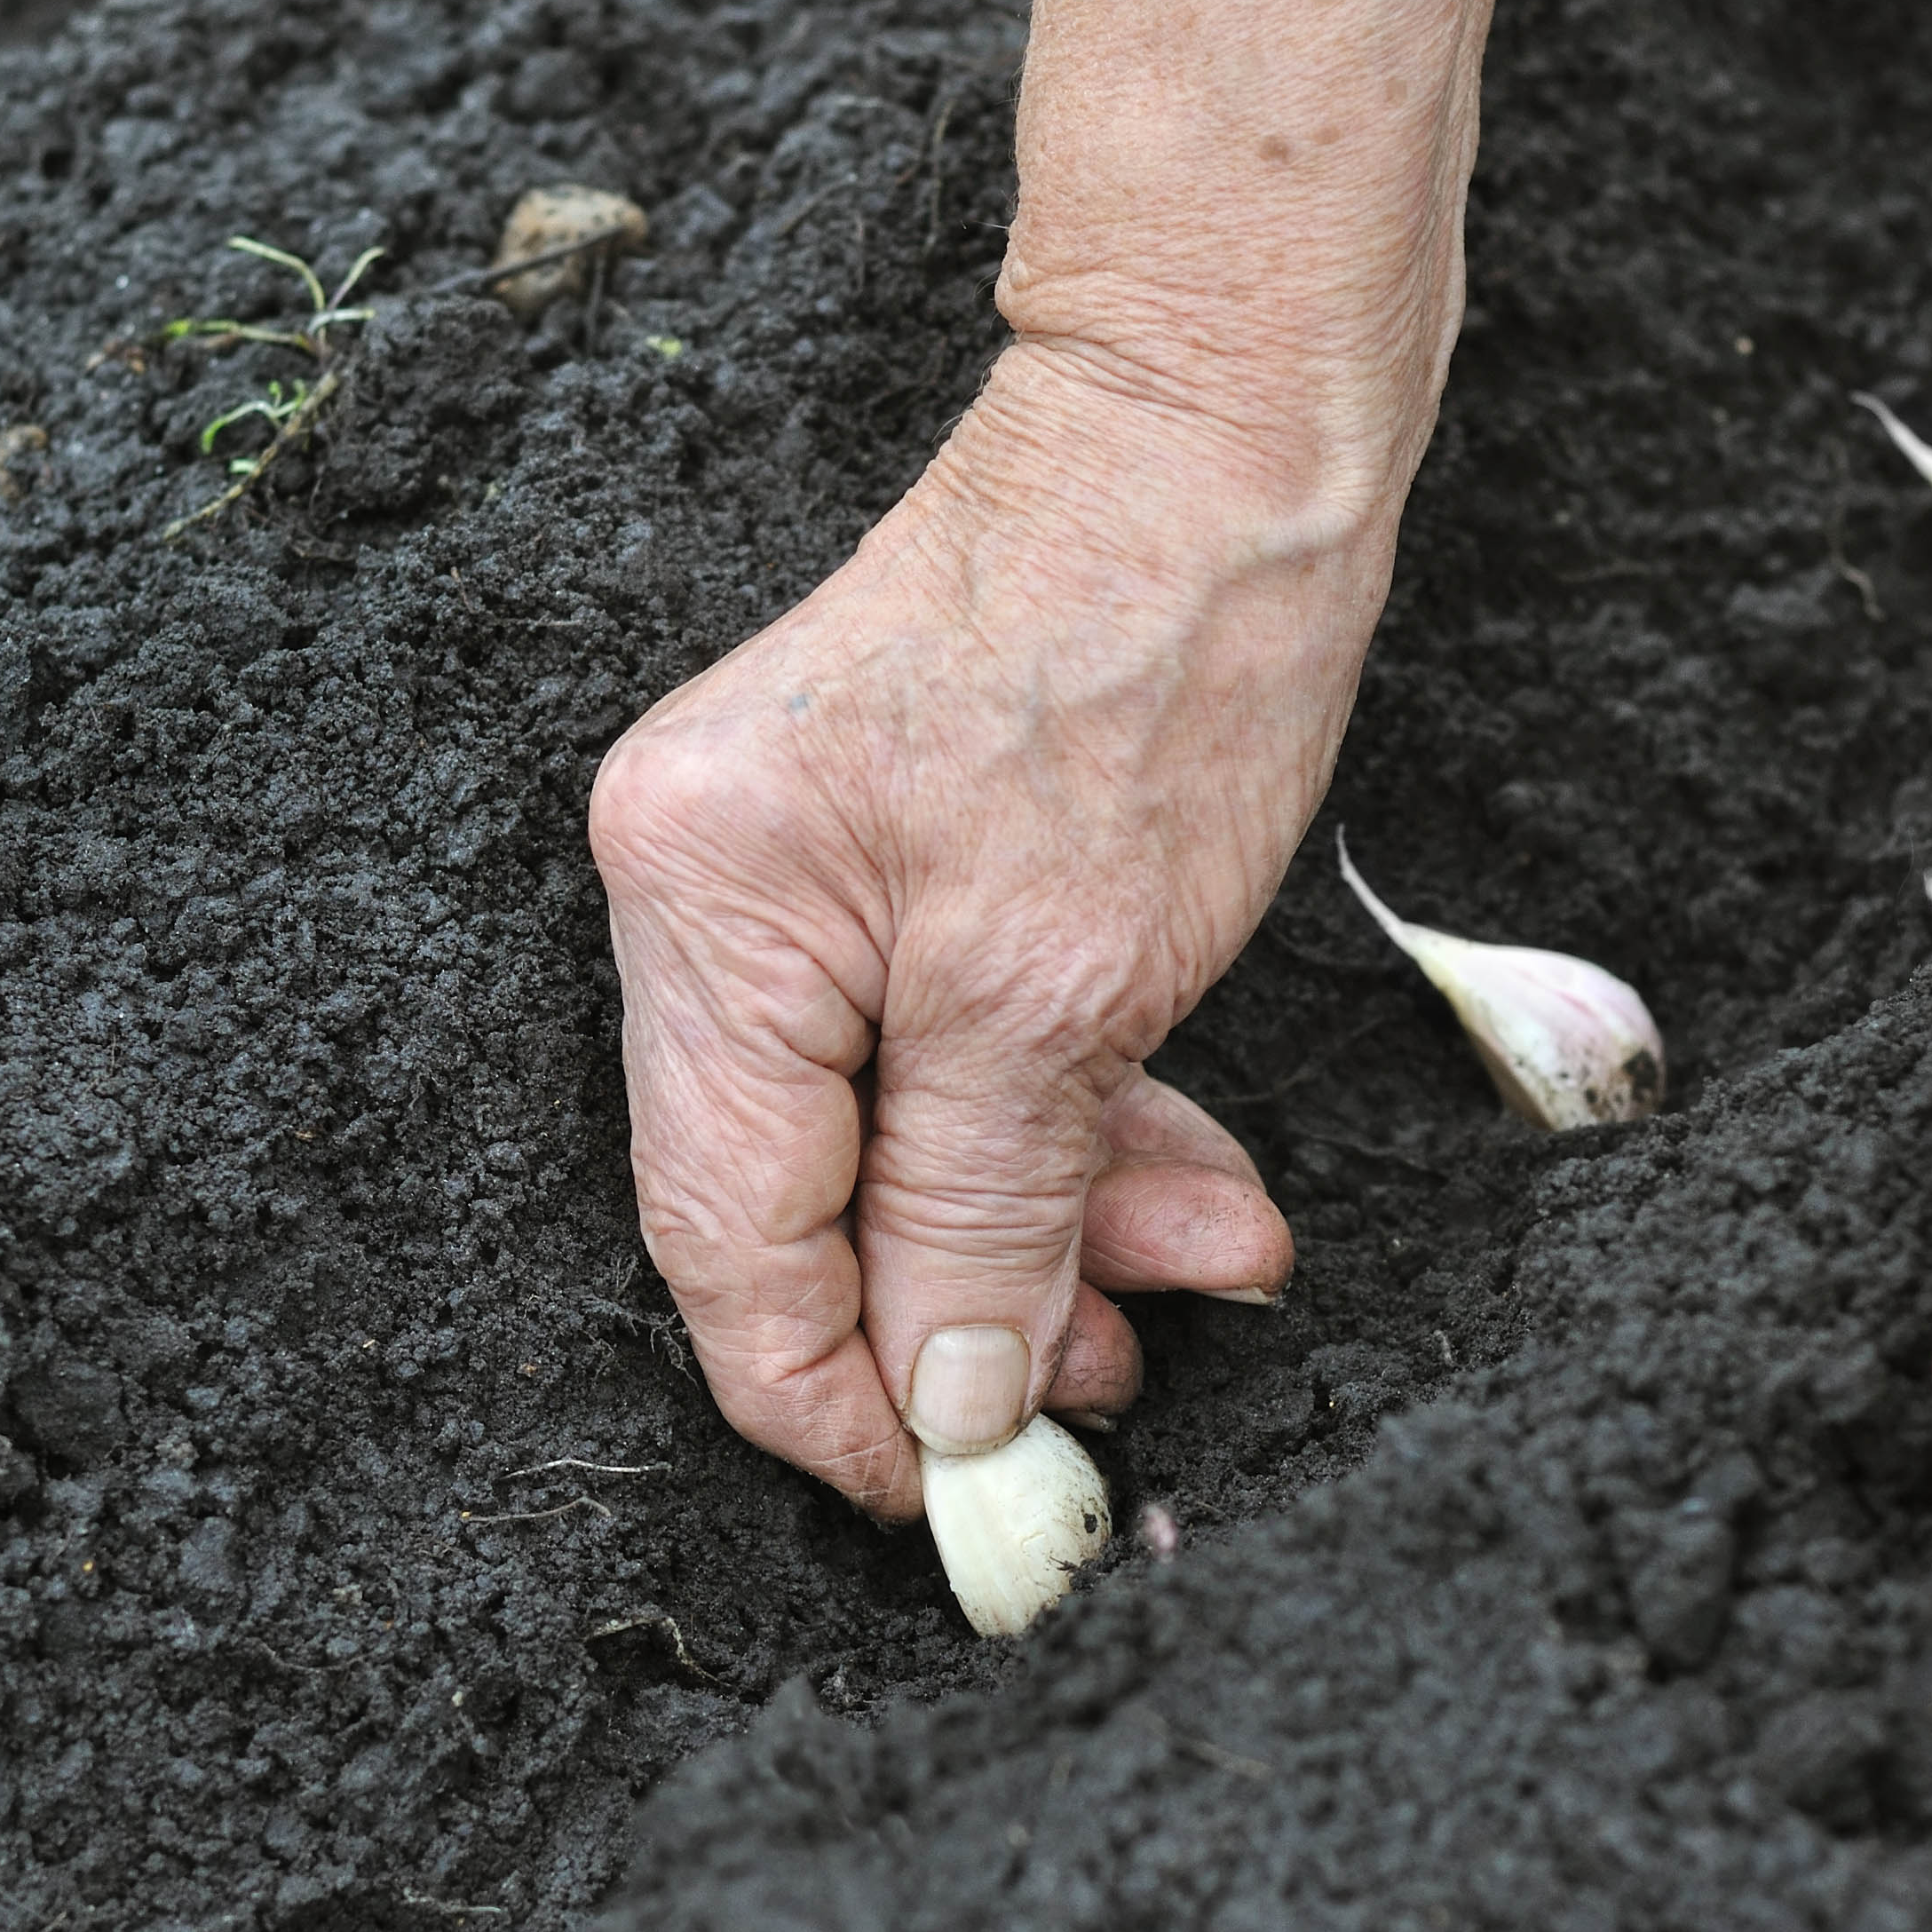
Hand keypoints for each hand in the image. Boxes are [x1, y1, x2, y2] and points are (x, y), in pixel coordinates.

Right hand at [589, 0, 1510, 1519]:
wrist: (1227, 428)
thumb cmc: (1150, 652)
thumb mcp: (1069, 984)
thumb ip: (983, 1210)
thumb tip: (948, 1402)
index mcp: (703, 910)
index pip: (724, 1239)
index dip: (837, 1397)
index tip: (960, 1503)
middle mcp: (713, 890)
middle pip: (811, 1193)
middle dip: (978, 1304)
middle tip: (1121, 1390)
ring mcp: (802, 864)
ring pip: (904, 1129)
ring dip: (1059, 1218)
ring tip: (1209, 1264)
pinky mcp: (901, 849)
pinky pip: (957, 1043)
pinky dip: (1069, 1121)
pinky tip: (1185, 1173)